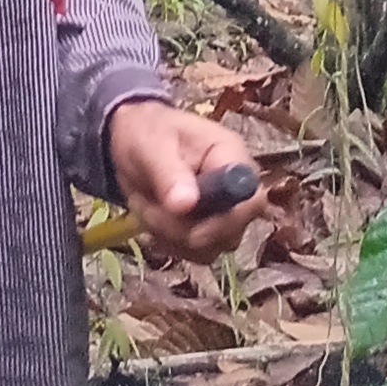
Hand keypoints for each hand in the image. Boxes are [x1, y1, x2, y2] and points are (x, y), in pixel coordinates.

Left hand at [106, 98, 263, 260]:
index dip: (227, 221)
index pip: (252, 200)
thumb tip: (185, 206)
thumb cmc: (147, 133)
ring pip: (211, 247)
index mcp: (232, 157)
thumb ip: (168, 173)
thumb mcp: (150, 145)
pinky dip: (167, 241)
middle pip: (231, 231)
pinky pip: (195, 252)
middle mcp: (236, 189)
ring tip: (145, 205)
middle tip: (148, 208)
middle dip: (183, 229)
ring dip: (170, 235)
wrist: (134, 140)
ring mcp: (225, 212)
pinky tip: (151, 216)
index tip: (193, 230)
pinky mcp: (209, 230)